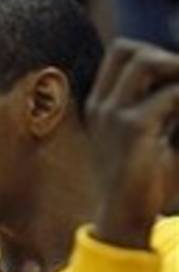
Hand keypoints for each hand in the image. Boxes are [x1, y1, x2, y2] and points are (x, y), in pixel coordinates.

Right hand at [85, 39, 178, 247]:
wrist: (123, 222)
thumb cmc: (144, 184)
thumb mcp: (150, 139)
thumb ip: (164, 109)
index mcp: (101, 108)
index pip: (121, 54)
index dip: (155, 56)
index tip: (176, 86)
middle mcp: (102, 106)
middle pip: (130, 50)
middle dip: (168, 60)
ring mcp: (113, 115)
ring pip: (148, 61)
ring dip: (178, 72)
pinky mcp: (132, 128)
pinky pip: (172, 94)